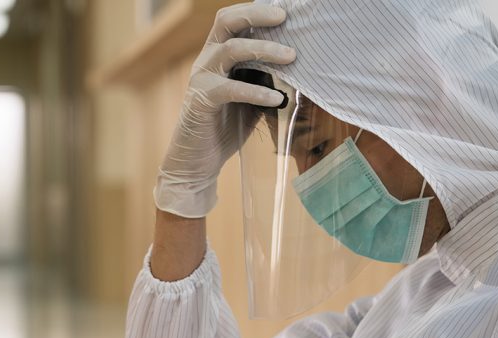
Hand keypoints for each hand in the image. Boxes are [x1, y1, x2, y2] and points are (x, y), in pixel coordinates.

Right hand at [153, 3, 295, 217]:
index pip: (234, 19)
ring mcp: (202, 78)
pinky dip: (256, 91)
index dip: (257, 10)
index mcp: (218, 54)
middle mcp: (207, 59)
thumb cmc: (227, 127)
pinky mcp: (201, 101)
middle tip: (285, 16)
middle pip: (227, 21)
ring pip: (231, 50)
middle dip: (257, 15)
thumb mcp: (253, 97)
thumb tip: (300, 66)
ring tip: (292, 56)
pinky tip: (277, 98)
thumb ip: (268, 78)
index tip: (287, 8)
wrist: (197, 161)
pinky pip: (230, 88)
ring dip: (264, 50)